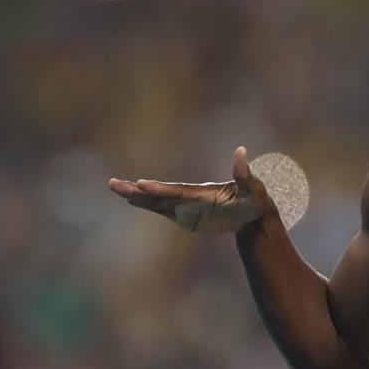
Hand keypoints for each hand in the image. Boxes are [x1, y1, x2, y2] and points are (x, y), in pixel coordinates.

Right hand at [108, 146, 274, 233]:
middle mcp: (189, 197)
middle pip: (160, 194)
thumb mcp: (254, 190)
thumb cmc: (254, 201)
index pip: (178, 192)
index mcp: (203, 192)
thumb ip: (244, 175)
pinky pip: (163, 211)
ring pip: (156, 202)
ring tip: (115, 188)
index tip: (141, 185)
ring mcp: (185, 207)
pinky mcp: (185, 216)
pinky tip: (131, 201)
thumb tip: (241, 152)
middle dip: (137, 191)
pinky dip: (147, 206)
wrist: (252, 216)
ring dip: (136, 197)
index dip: (160, 190)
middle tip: (113, 184)